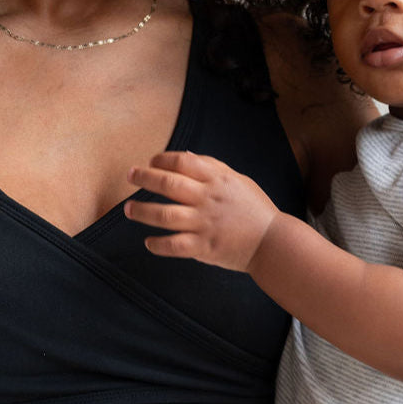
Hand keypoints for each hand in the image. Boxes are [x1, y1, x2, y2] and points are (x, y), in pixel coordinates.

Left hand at [124, 151, 279, 271]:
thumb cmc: (255, 209)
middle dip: (144, 177)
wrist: (274, 242)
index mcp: (217, 179)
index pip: (182, 162)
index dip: (162, 159)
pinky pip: (174, 246)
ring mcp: (204, 223)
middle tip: (129, 175)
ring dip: (142, 211)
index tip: (151, 162)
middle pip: (168, 184)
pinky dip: (158, 245)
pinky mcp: (204, 247)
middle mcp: (207, 199)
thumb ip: (212, 167)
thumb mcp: (237, 180)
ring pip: (165, 215)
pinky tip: (148, 242)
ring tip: (128, 209)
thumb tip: (186, 156)